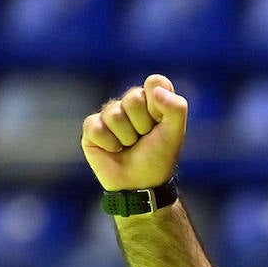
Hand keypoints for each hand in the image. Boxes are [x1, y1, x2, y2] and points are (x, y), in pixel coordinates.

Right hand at [81, 74, 186, 192]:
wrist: (140, 184)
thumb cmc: (158, 158)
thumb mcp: (176, 133)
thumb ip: (176, 107)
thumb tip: (154, 89)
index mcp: (151, 99)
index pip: (155, 82)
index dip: (158, 106)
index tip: (160, 123)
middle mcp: (129, 103)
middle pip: (134, 98)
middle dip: (142, 124)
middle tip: (143, 139)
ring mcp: (109, 114)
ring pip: (115, 114)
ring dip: (126, 137)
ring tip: (129, 146)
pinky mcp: (92, 128)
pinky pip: (96, 126)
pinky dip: (109, 144)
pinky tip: (113, 150)